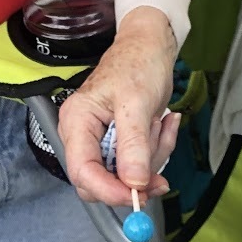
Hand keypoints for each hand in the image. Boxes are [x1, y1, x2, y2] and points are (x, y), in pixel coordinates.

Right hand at [57, 7, 180, 204]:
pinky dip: (157, 147)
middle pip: (102, 180)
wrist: (151, 46)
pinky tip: (164, 123)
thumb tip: (134, 183)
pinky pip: (140, 162)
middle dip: (135, 174)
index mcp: (77, 121)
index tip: (137, 195)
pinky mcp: (121, 141)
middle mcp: (84, 134)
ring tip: (162, 123)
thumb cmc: (138, 62)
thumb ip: (133, 145)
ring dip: (152, 155)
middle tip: (159, 165)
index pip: (82, 171)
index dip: (108, 189)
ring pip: (125, 174)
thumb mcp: (137, 103)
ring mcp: (102, 139)